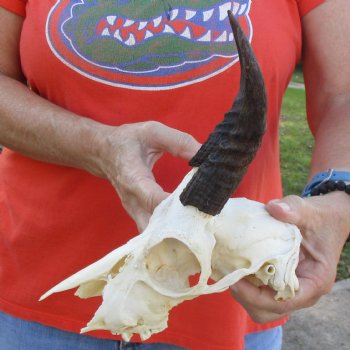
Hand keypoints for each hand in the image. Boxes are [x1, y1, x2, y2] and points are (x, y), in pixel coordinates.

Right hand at [95, 121, 199, 231]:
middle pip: (154, 227)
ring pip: (154, 233)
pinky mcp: (138, 215)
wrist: (103, 152)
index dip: (176, 206)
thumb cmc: (127, 140)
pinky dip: (169, 230)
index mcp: (133, 179)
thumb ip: (179, 142)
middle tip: (202, 217)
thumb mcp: (153, 132)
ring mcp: (133, 211)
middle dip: (178, 227)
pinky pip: (154, 230)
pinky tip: (187, 221)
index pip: (154, 200)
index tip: (198, 203)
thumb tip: (205, 156)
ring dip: (175, 231)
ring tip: (197, 221)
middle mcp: (132, 201)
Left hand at [230, 192, 349, 322]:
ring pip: (261, 305)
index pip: (285, 301)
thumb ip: (293, 209)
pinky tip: (234, 265)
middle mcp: (302, 291)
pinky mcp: (277, 280)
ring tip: (229, 271)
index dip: (257, 296)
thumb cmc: (319, 218)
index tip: (236, 281)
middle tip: (229, 274)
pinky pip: (259, 291)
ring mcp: (288, 287)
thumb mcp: (309, 211)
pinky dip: (245, 284)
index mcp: (315, 281)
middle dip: (246, 296)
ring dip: (243, 292)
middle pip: (269, 310)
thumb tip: (273, 207)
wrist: (326, 220)